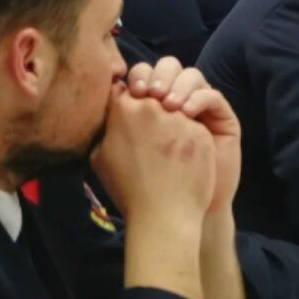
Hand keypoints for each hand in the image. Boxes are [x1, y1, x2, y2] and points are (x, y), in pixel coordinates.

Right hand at [93, 87, 215, 227]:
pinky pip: (193, 121)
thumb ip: (104, 129)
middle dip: (153, 91)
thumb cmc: (127, 190)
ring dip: (173, 110)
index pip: (125, 83)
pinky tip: (185, 149)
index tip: (131, 98)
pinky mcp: (199, 131)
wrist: (163, 216)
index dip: (128, 90)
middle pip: (152, 82)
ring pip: (176, 100)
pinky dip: (189, 131)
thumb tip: (108, 116)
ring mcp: (178, 117)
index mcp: (122, 109)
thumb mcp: (98, 157)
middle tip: (155, 106)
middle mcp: (151, 106)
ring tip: (171, 131)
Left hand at [124, 59, 241, 215]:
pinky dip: (199, 99)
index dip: (137, 76)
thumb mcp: (119, 152)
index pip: (144, 74)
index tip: (131, 91)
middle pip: (168, 66)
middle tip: (149, 94)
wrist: (180, 211)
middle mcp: (176, 101)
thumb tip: (95, 102)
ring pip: (191, 75)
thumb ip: (109, 128)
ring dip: (178, 85)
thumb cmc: (148, 184)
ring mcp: (199, 108)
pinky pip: (213, 96)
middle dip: (158, 74)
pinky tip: (187, 114)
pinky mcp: (222, 119)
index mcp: (151, 105)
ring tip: (169, 106)